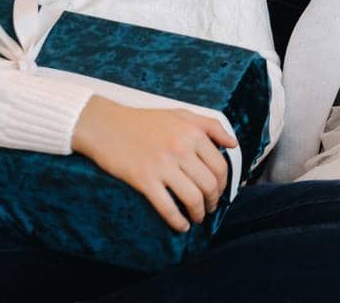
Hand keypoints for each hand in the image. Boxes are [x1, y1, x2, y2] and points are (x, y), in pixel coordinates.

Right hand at [72, 96, 235, 231]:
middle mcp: (181, 149)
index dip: (223, 184)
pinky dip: (178, 221)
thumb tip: (233, 144)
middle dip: (213, 202)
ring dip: (199, 214)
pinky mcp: (144, 180)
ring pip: (193, 198)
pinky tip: (181, 225)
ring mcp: (163, 165)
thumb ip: (210, 126)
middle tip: (209, 208)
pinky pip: (167, 207)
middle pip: (210, 185)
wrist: (106, 125)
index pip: (220, 166)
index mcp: (193, 133)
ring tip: (196, 217)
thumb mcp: (181, 114)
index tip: (218, 192)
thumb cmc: (144, 121)